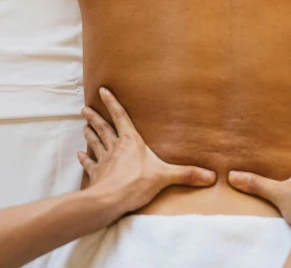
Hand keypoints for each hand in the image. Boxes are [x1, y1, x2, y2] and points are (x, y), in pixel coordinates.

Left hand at [78, 87, 215, 219]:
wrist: (111, 200)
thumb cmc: (136, 184)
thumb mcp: (165, 176)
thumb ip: (187, 174)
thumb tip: (210, 175)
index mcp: (131, 141)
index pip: (120, 116)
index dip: (111, 102)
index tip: (102, 90)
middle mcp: (115, 146)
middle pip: (103, 127)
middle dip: (95, 117)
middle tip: (85, 108)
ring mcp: (104, 160)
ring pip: (95, 142)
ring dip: (89, 133)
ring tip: (84, 125)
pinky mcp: (96, 174)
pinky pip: (89, 163)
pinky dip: (84, 159)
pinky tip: (80, 154)